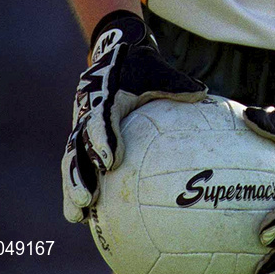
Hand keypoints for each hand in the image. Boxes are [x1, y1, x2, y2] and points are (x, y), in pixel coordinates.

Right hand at [61, 9, 207, 223]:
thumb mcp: (156, 69)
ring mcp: (81, 127)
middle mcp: (87, 113)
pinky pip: (76, 164)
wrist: (116, 56)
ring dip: (73, 186)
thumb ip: (176, 83)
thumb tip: (202, 92)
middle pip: (77, 145)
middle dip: (80, 173)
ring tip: (78, 214)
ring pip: (71, 158)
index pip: (101, 118)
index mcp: (105, 95)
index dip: (104, 140)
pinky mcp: (82, 140)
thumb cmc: (140, 66)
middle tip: (88, 197)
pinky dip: (75, 187)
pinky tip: (82, 216)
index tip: (110, 162)